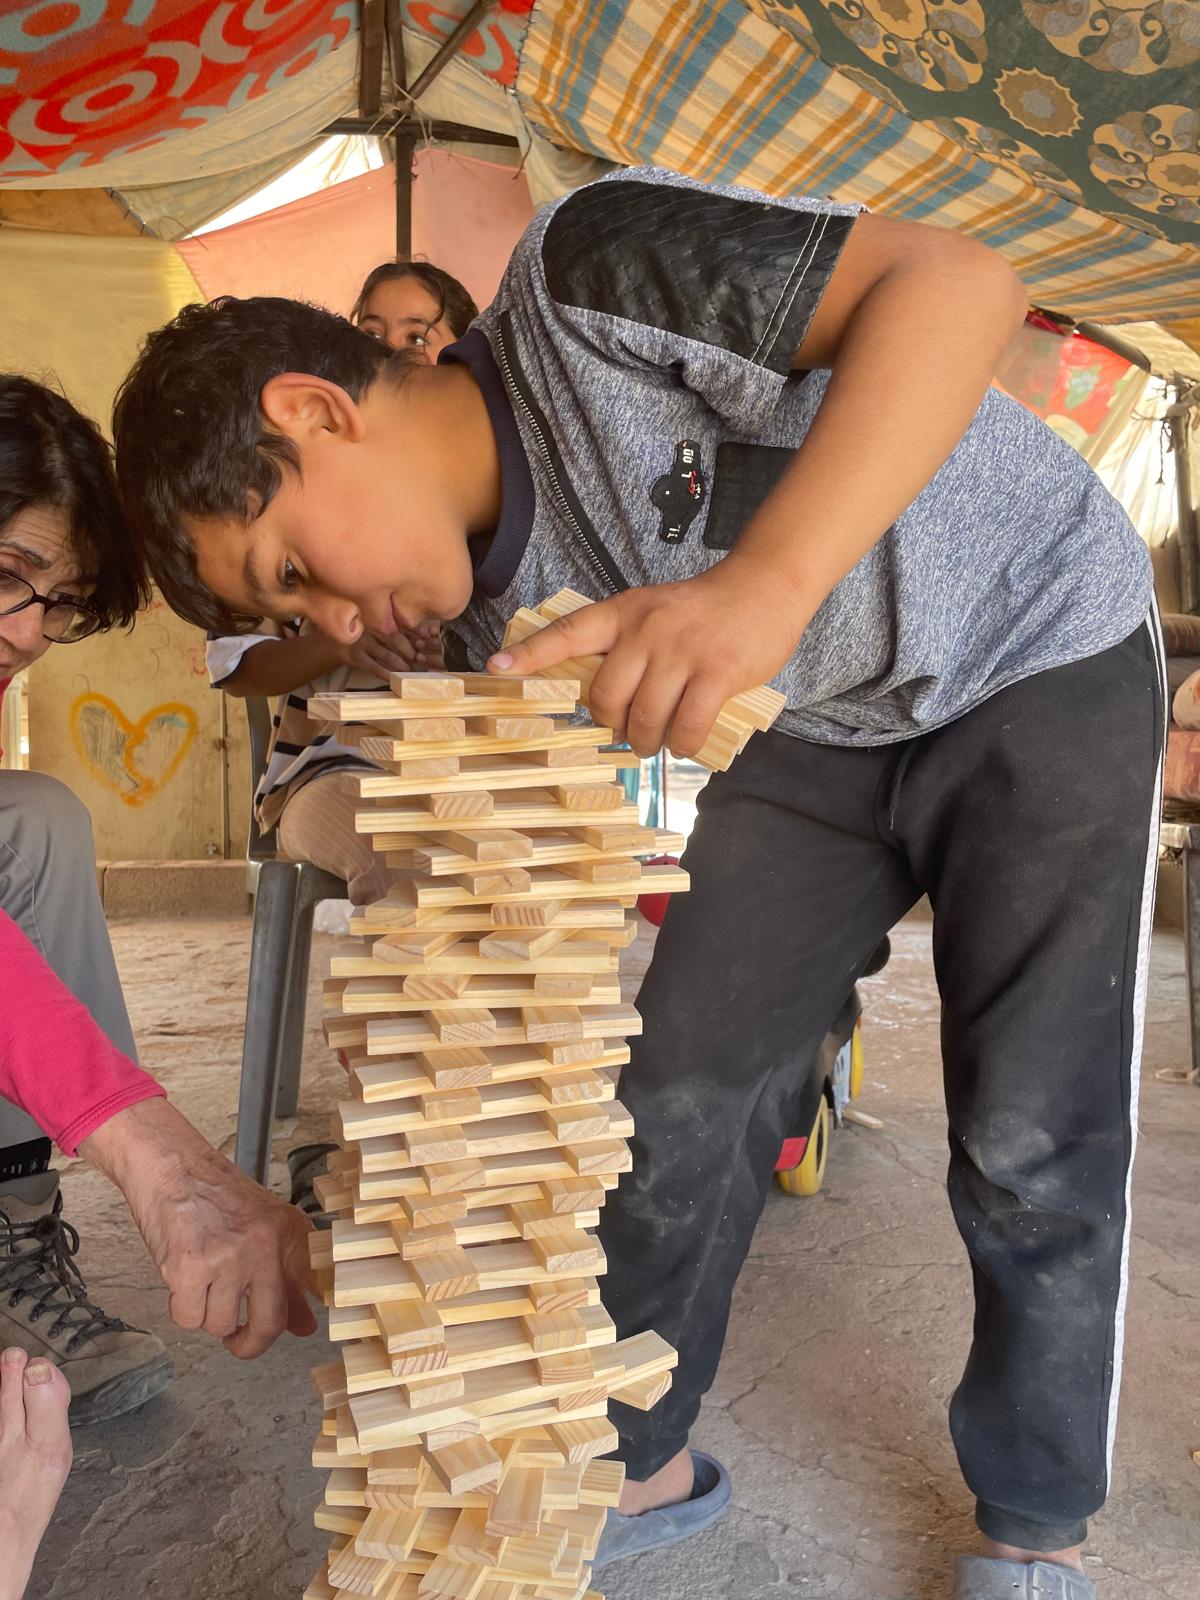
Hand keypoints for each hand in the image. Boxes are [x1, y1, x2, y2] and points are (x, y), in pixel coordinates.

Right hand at [79, 1099, 317, 1358]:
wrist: (171, 1166)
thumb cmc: (215, 1195)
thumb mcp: (263, 1225)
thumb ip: (288, 1277)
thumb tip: (305, 1326)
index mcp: (287, 1232)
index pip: (313, 1286)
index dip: (305, 1316)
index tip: (299, 1329)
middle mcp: (263, 1246)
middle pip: (269, 1324)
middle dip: (250, 1344)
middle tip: (239, 1341)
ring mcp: (227, 1258)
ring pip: (221, 1325)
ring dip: (209, 1317)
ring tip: (204, 1286)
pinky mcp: (189, 1269)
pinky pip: (189, 1319)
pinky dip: (184, 1310)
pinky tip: (183, 1284)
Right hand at [346, 622, 443, 676]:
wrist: (335, 643)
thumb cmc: (362, 634)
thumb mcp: (376, 627)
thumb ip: (395, 629)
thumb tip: (422, 637)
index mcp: (376, 618)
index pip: (398, 626)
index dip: (413, 636)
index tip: (424, 644)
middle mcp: (369, 628)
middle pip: (394, 639)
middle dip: (410, 651)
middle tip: (420, 660)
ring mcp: (362, 643)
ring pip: (387, 655)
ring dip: (402, 665)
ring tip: (413, 671)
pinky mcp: (357, 658)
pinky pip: (376, 668)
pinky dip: (388, 674)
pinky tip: (397, 679)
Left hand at [488, 563, 805, 757]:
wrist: (764, 588)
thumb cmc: (703, 611)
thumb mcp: (653, 612)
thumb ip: (625, 644)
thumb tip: (602, 700)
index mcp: (623, 613)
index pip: (568, 632)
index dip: (531, 654)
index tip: (496, 669)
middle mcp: (646, 630)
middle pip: (606, 697)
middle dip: (613, 725)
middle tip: (628, 731)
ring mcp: (681, 652)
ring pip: (644, 718)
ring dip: (647, 742)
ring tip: (656, 742)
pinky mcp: (716, 673)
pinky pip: (686, 727)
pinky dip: (682, 745)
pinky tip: (686, 742)